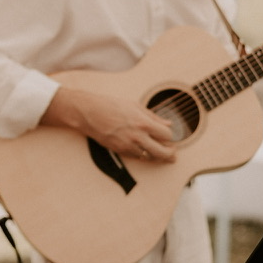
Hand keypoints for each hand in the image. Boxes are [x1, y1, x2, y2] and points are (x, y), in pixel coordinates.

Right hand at [45, 88, 176, 162]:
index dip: (171, 136)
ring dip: (155, 154)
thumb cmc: (111, 105)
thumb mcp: (135, 106)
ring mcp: (128, 146)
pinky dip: (142, 154)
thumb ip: (154, 117)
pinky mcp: (120, 150)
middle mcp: (138, 137)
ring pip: (149, 157)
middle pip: (162, 152)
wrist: (90, 113)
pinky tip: (143, 149)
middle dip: (170, 154)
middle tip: (173, 154)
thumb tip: (168, 124)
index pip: (167, 135)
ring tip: (158, 150)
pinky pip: (136, 157)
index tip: (170, 136)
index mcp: (144, 123)